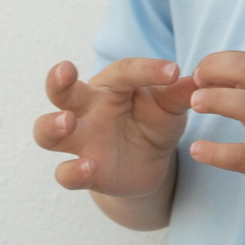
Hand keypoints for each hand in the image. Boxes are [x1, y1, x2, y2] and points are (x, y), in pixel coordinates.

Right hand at [33, 58, 194, 198]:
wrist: (149, 165)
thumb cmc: (154, 123)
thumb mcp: (171, 109)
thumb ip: (179, 96)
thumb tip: (197, 80)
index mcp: (111, 86)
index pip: (123, 72)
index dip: (147, 70)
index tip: (172, 71)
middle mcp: (88, 109)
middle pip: (60, 91)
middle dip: (57, 79)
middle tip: (65, 70)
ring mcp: (81, 141)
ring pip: (46, 132)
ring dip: (51, 125)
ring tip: (67, 122)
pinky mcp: (84, 172)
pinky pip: (65, 174)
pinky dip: (72, 171)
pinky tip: (89, 167)